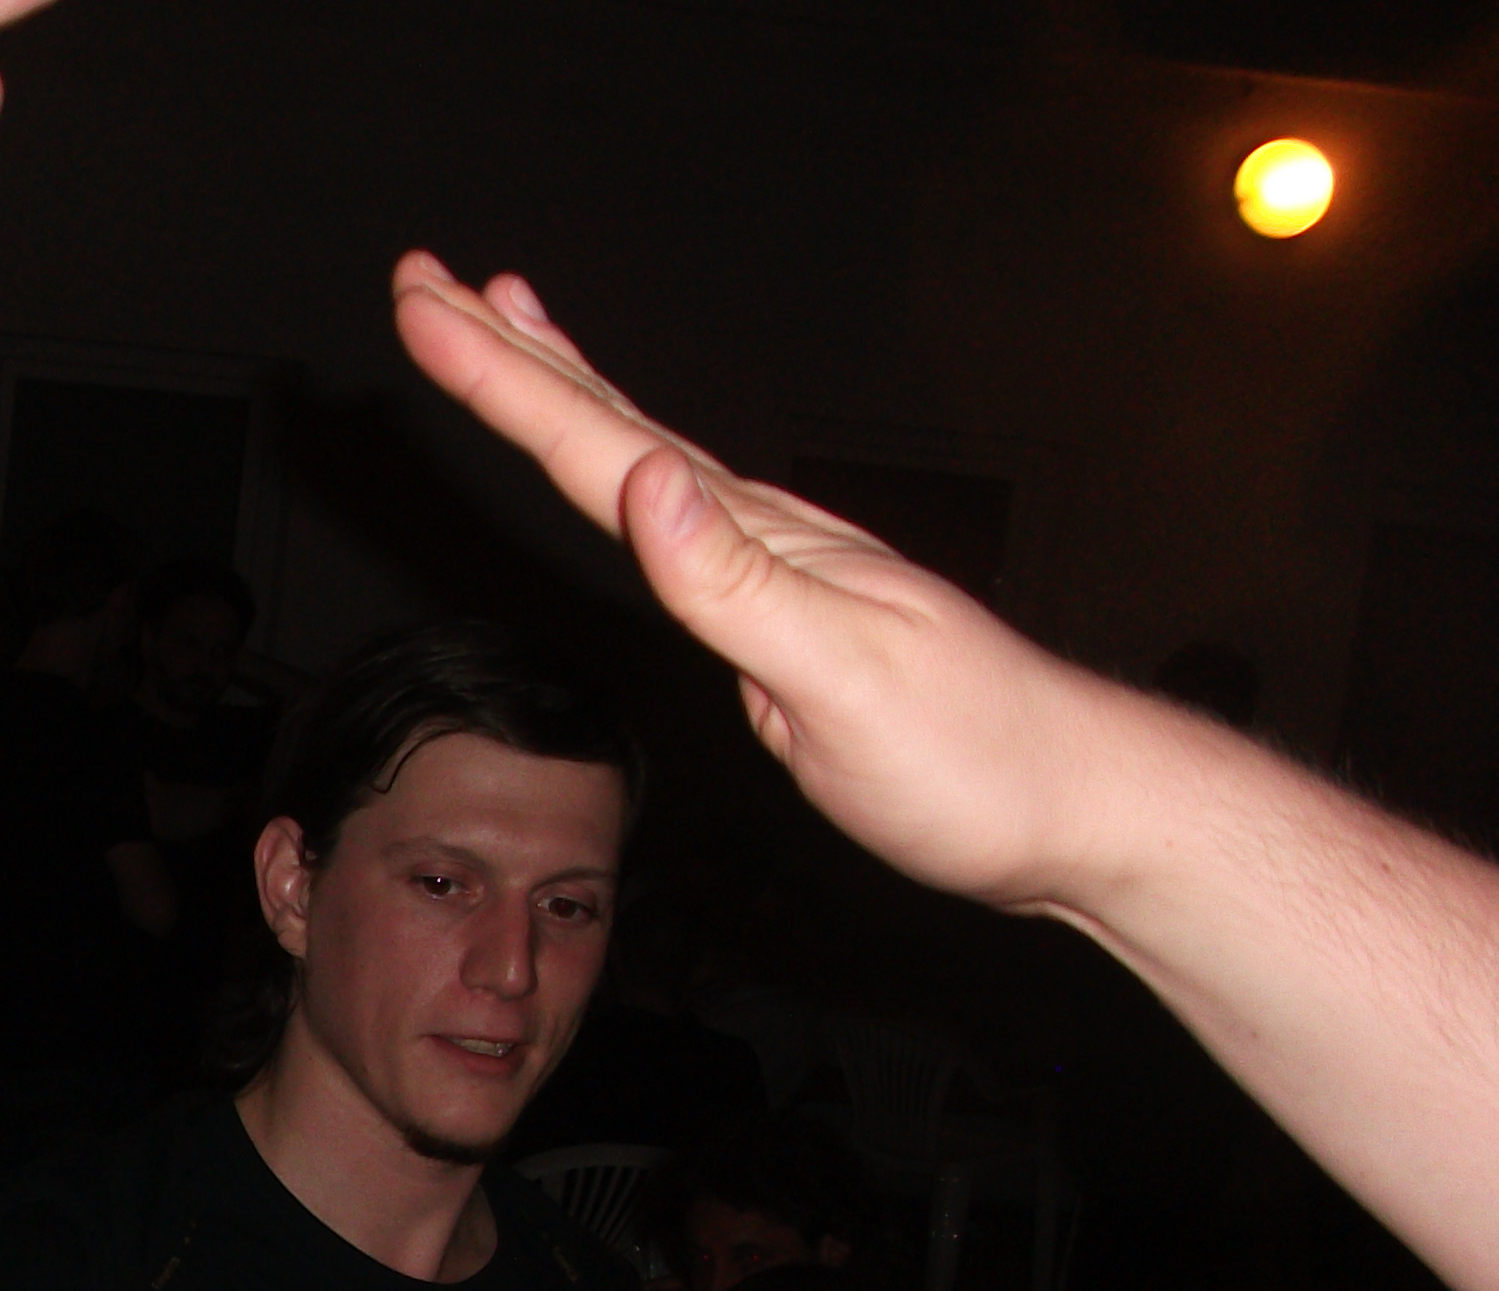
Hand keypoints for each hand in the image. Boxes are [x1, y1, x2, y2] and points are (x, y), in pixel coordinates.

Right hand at [387, 254, 1150, 919]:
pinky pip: (680, 518)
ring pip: (642, 456)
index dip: (507, 381)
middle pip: (613, 426)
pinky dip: (628, 470)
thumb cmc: (971, 763)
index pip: (606, 448)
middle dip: (512, 354)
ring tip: (508, 319)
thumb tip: (645, 484)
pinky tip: (628, 467)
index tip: (424, 305)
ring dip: (565, 390)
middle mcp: (766, 536)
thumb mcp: (842, 682)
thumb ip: (735, 588)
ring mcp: (779, 570)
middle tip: (427, 279)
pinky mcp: (787, 614)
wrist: (1074, 804)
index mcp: (763, 546)